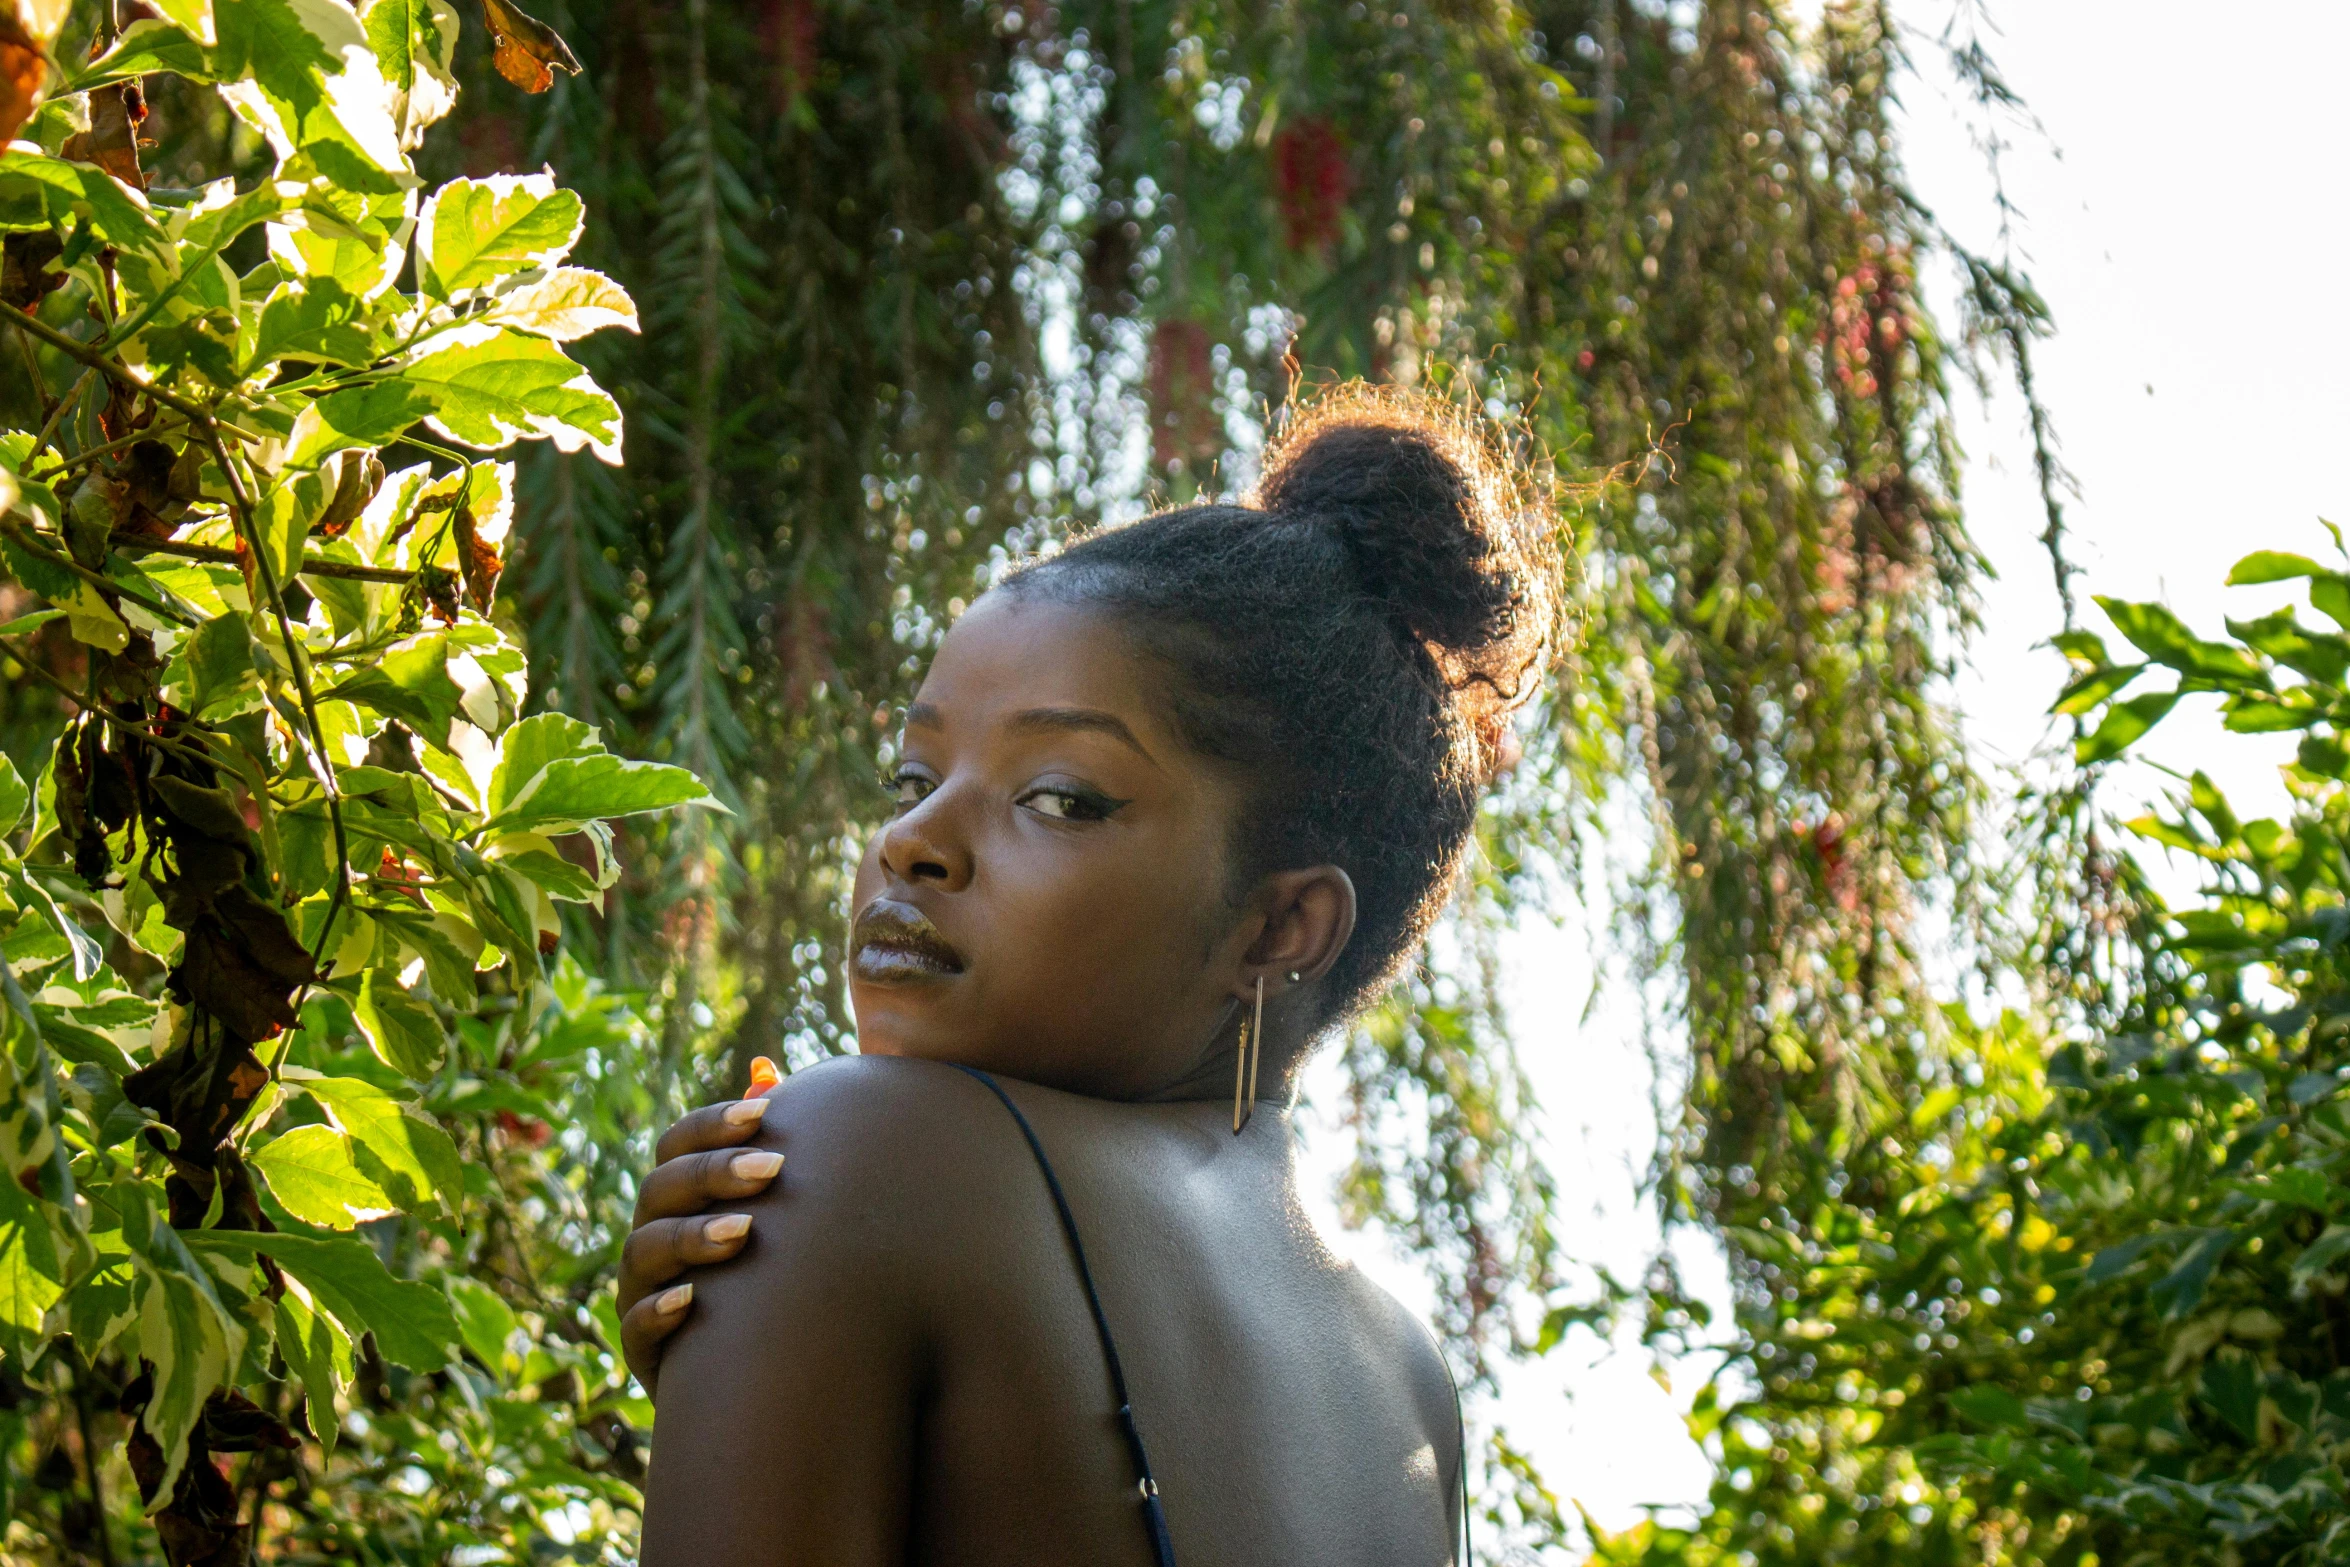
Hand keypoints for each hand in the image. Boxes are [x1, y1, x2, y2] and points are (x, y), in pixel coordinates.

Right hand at [615, 1095, 784, 1394]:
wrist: (758, 1363)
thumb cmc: (765, 1268)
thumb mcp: (770, 1205)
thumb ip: (762, 1139)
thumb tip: (765, 1068)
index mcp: (678, 1195)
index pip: (677, 1145)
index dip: (713, 1126)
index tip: (764, 1113)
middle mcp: (652, 1234)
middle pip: (661, 1190)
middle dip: (713, 1175)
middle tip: (771, 1170)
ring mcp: (641, 1290)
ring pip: (645, 1252)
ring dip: (691, 1238)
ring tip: (741, 1233)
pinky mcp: (642, 1349)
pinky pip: (635, 1327)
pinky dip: (659, 1312)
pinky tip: (692, 1300)